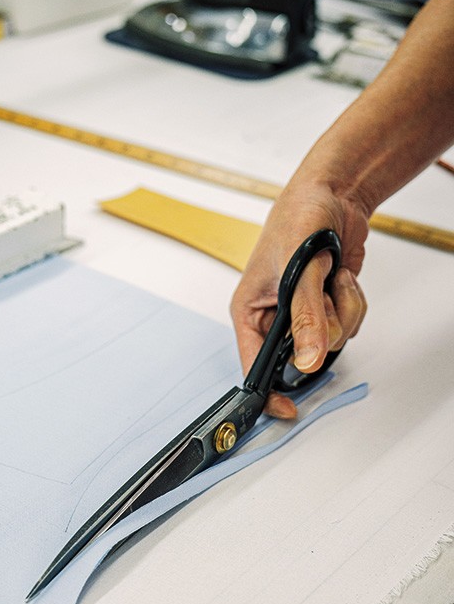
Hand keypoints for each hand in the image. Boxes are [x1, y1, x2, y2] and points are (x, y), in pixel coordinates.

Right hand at [230, 178, 367, 417]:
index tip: (287, 409)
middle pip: (302, 356)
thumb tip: (309, 359)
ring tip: (332, 278)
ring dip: (341, 312)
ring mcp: (304, 315)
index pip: (253, 366)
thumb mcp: (297, 269)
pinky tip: (341, 277)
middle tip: (320, 297)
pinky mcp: (329, 308)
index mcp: (250, 312)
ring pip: (331, 342)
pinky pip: (349, 325)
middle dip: (320, 330)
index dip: (270, 391)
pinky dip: (352, 302)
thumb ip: (305, 316)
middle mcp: (275, 318)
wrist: (334, 194)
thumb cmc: (298, 218)